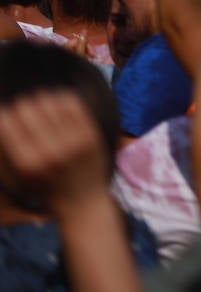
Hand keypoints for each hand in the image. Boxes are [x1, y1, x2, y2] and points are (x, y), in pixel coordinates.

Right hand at [0, 90, 112, 214]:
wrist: (83, 202)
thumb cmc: (45, 188)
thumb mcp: (18, 174)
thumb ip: (6, 147)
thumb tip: (2, 113)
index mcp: (26, 163)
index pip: (6, 122)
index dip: (4, 113)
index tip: (8, 114)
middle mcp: (48, 152)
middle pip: (26, 108)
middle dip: (23, 106)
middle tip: (26, 111)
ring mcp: (72, 143)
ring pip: (49, 101)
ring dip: (42, 101)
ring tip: (42, 108)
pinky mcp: (91, 135)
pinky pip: (72, 103)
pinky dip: (61, 99)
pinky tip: (58, 105)